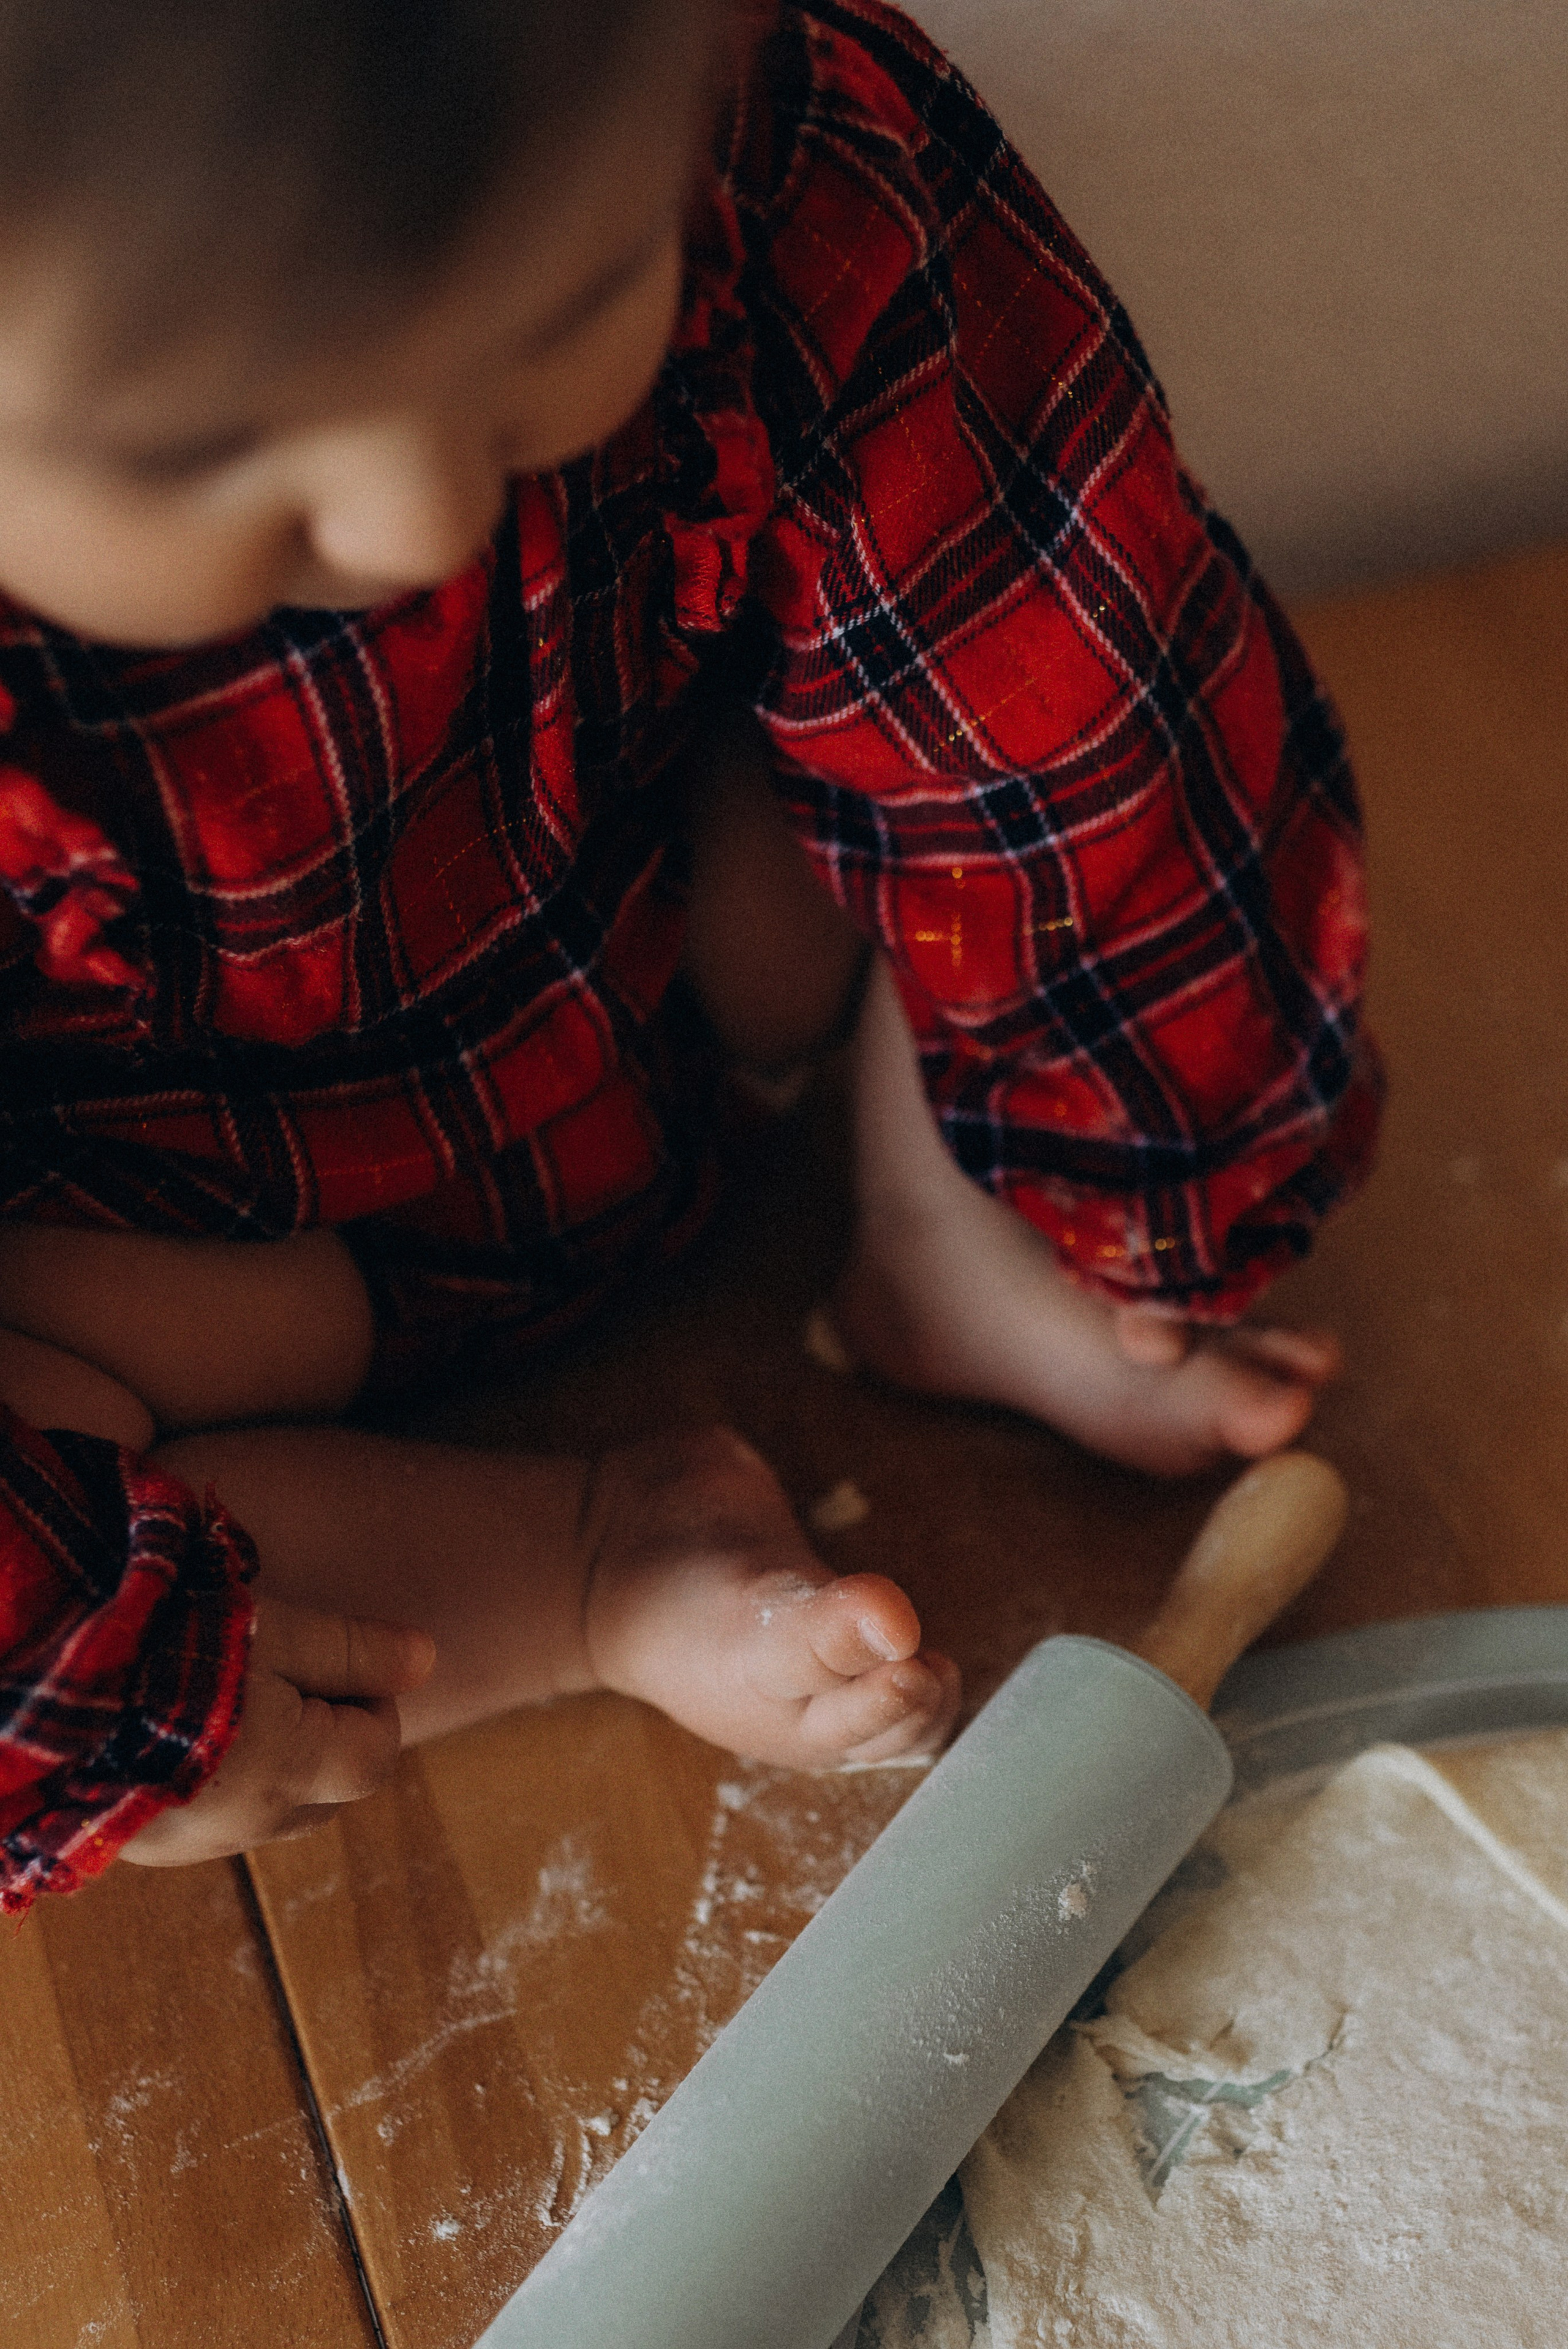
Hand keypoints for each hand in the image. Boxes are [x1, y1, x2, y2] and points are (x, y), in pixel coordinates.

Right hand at [119, 1594, 435, 1866]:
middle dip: (328, 1731)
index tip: (328, 1656)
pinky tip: (177, 1729)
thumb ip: (352, 1649)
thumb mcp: (271, 1628)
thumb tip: (428, 1658)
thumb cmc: (165, 1652)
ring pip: (271, 1806)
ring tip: (223, 1692)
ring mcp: (193, 1844)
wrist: (42, 1698)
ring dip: (270, 1755)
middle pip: (331, 1788)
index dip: (369, 1698)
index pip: (379, 1752)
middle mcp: (252, 1826)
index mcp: (295, 1775)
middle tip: (279, 1668)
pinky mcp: (144, 1845)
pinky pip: (211, 1817)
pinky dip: (216, 1777)